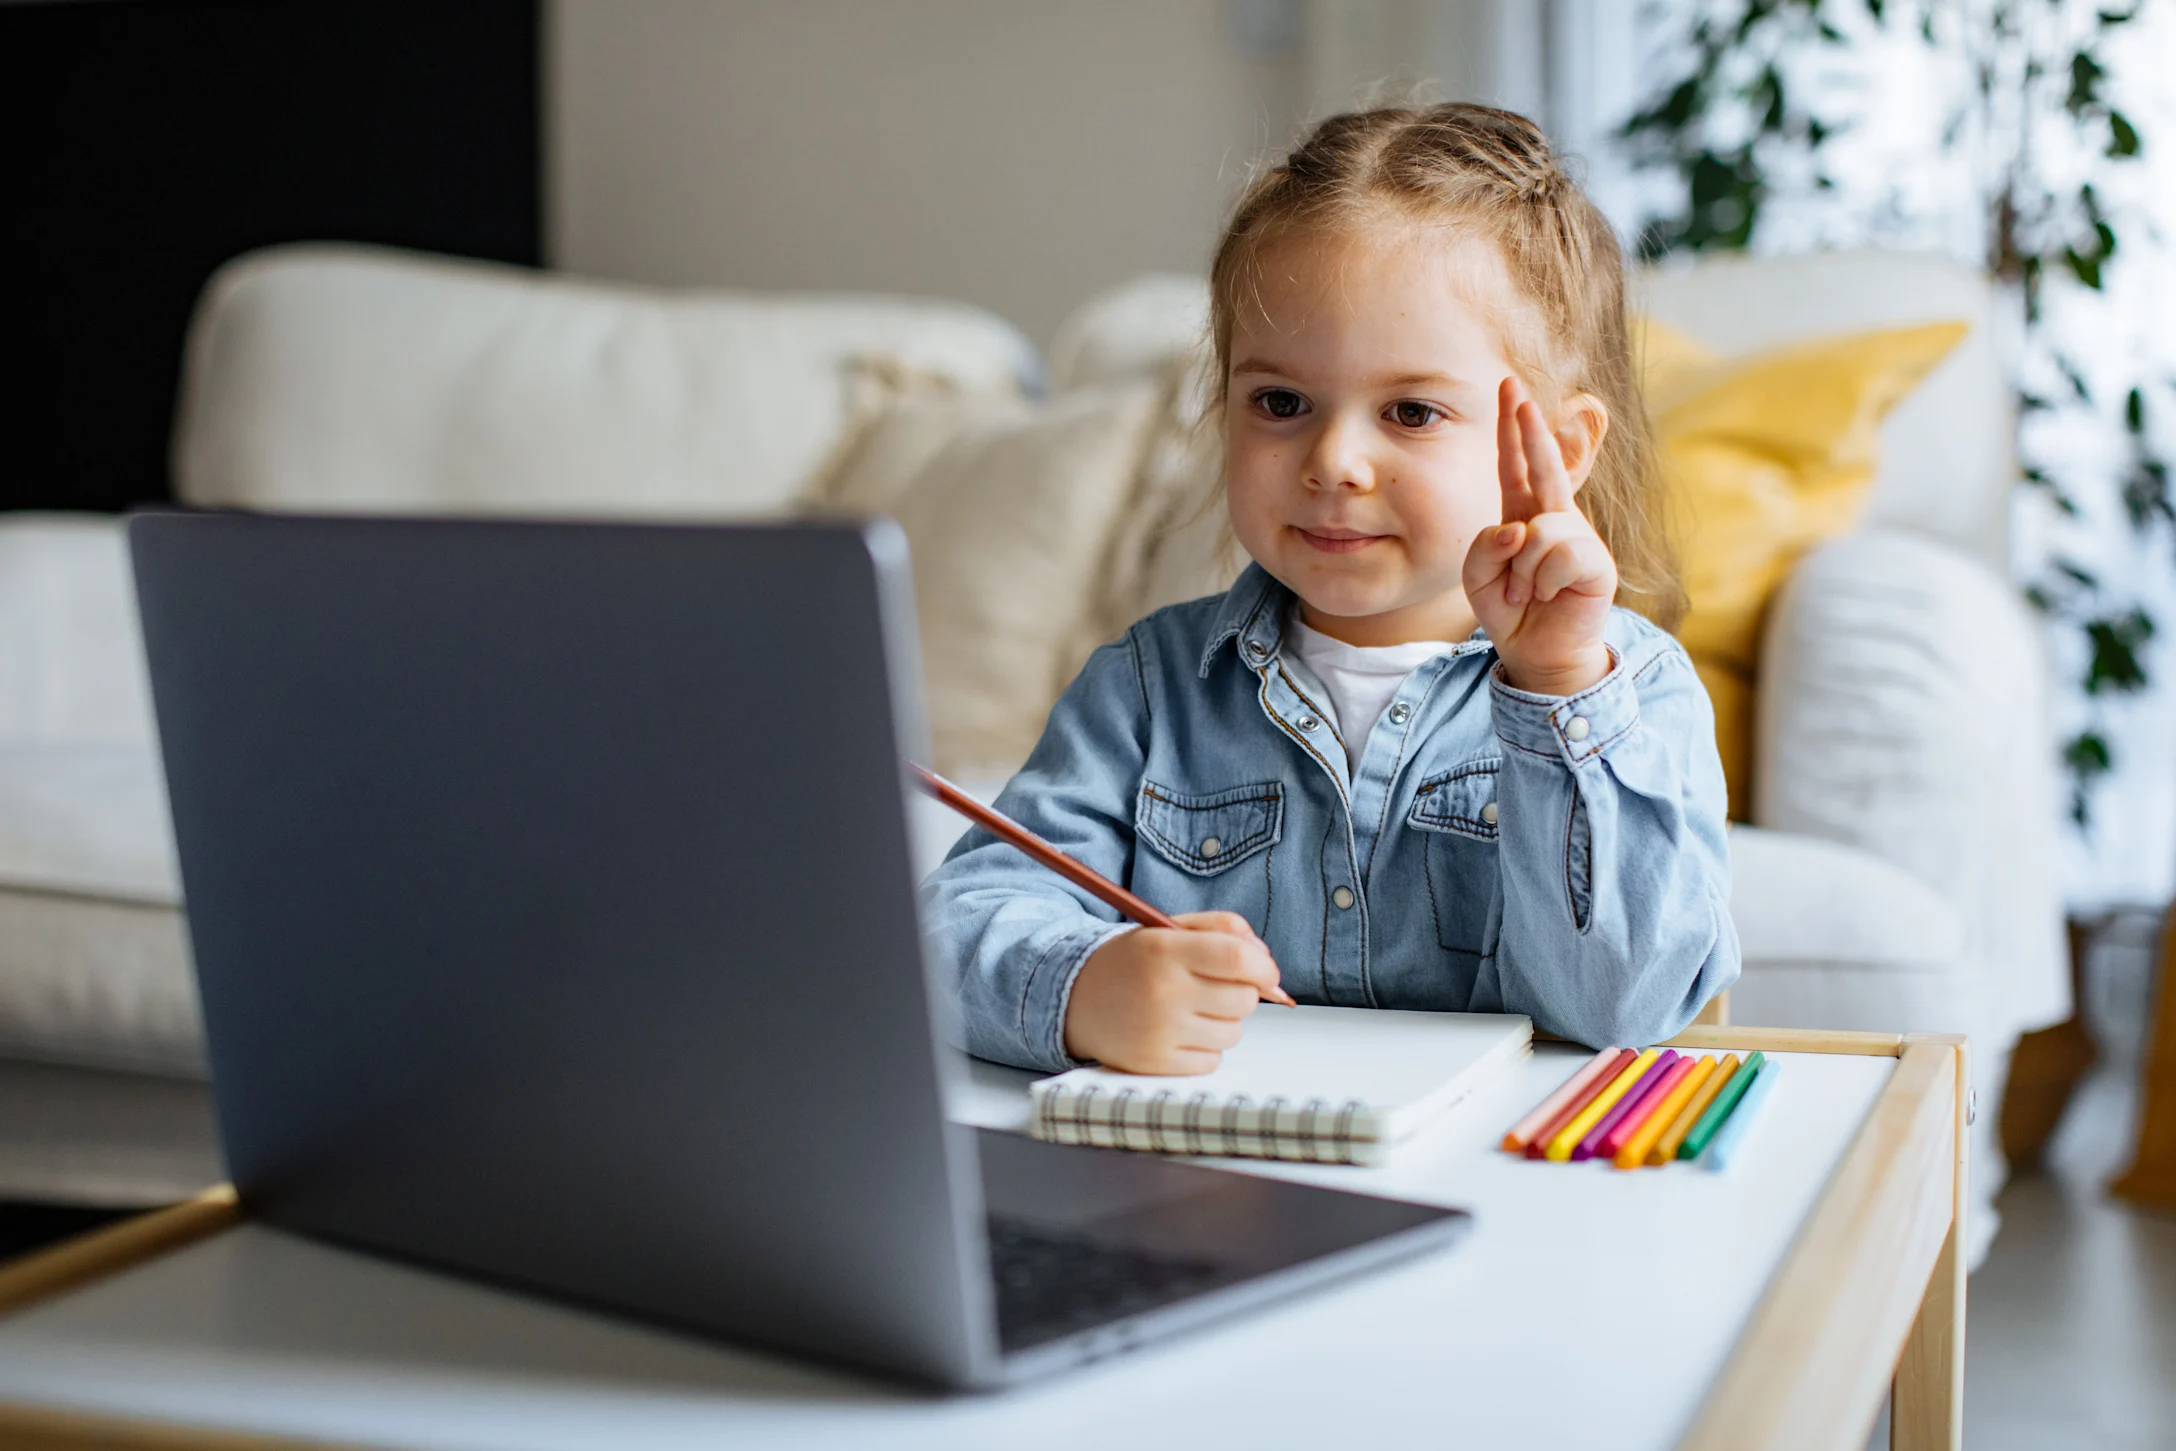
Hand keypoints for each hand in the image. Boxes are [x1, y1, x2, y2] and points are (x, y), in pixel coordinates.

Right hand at [1062, 912, 1290, 1074]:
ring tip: (1191, 1009)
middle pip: (1243, 1000)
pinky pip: (1212, 1060)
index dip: (1264, 967)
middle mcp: (1162, 991)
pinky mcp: (1156, 1064)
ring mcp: (1159, 1031)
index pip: (1237, 958)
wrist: (1075, 998)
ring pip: (1233, 1033)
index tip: (1266, 973)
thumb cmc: (1133, 962)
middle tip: (1215, 987)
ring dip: (1223, 1022)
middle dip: (1241, 993)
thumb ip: (1222, 929)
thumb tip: (1266, 960)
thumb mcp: (1169, 930)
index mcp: (1164, 949)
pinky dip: (1205, 1048)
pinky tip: (1179, 1032)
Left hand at [1462, 377, 1616, 695]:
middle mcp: (1554, 519)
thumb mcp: (1478, 577)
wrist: (1538, 653)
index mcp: (1524, 515)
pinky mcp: (1597, 563)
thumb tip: (1520, 528)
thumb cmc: (1510, 609)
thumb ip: (1484, 546)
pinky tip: (1550, 596)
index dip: (1514, 430)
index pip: (1516, 466)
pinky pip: (1559, 556)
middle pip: (1546, 465)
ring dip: (1523, 571)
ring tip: (1529, 592)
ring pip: (1538, 532)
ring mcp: (1579, 538)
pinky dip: (1543, 582)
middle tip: (1519, 393)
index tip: (1511, 390)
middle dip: (1532, 428)